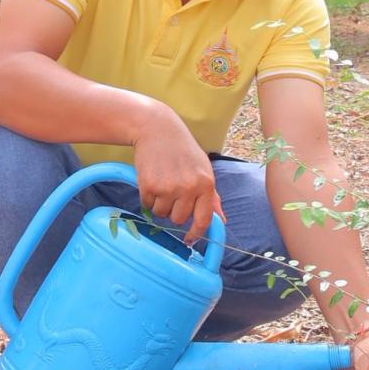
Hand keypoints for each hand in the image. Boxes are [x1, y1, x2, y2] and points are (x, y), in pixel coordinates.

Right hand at [131, 101, 222, 243]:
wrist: (157, 129)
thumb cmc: (183, 150)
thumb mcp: (203, 169)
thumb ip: (212, 196)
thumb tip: (221, 220)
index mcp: (206, 184)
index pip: (204, 219)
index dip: (196, 234)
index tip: (189, 240)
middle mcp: (189, 187)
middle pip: (179, 219)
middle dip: (174, 211)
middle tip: (172, 193)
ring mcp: (168, 187)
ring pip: (162, 214)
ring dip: (160, 204)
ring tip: (162, 183)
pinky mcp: (149, 186)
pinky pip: (147, 205)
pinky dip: (148, 197)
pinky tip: (152, 179)